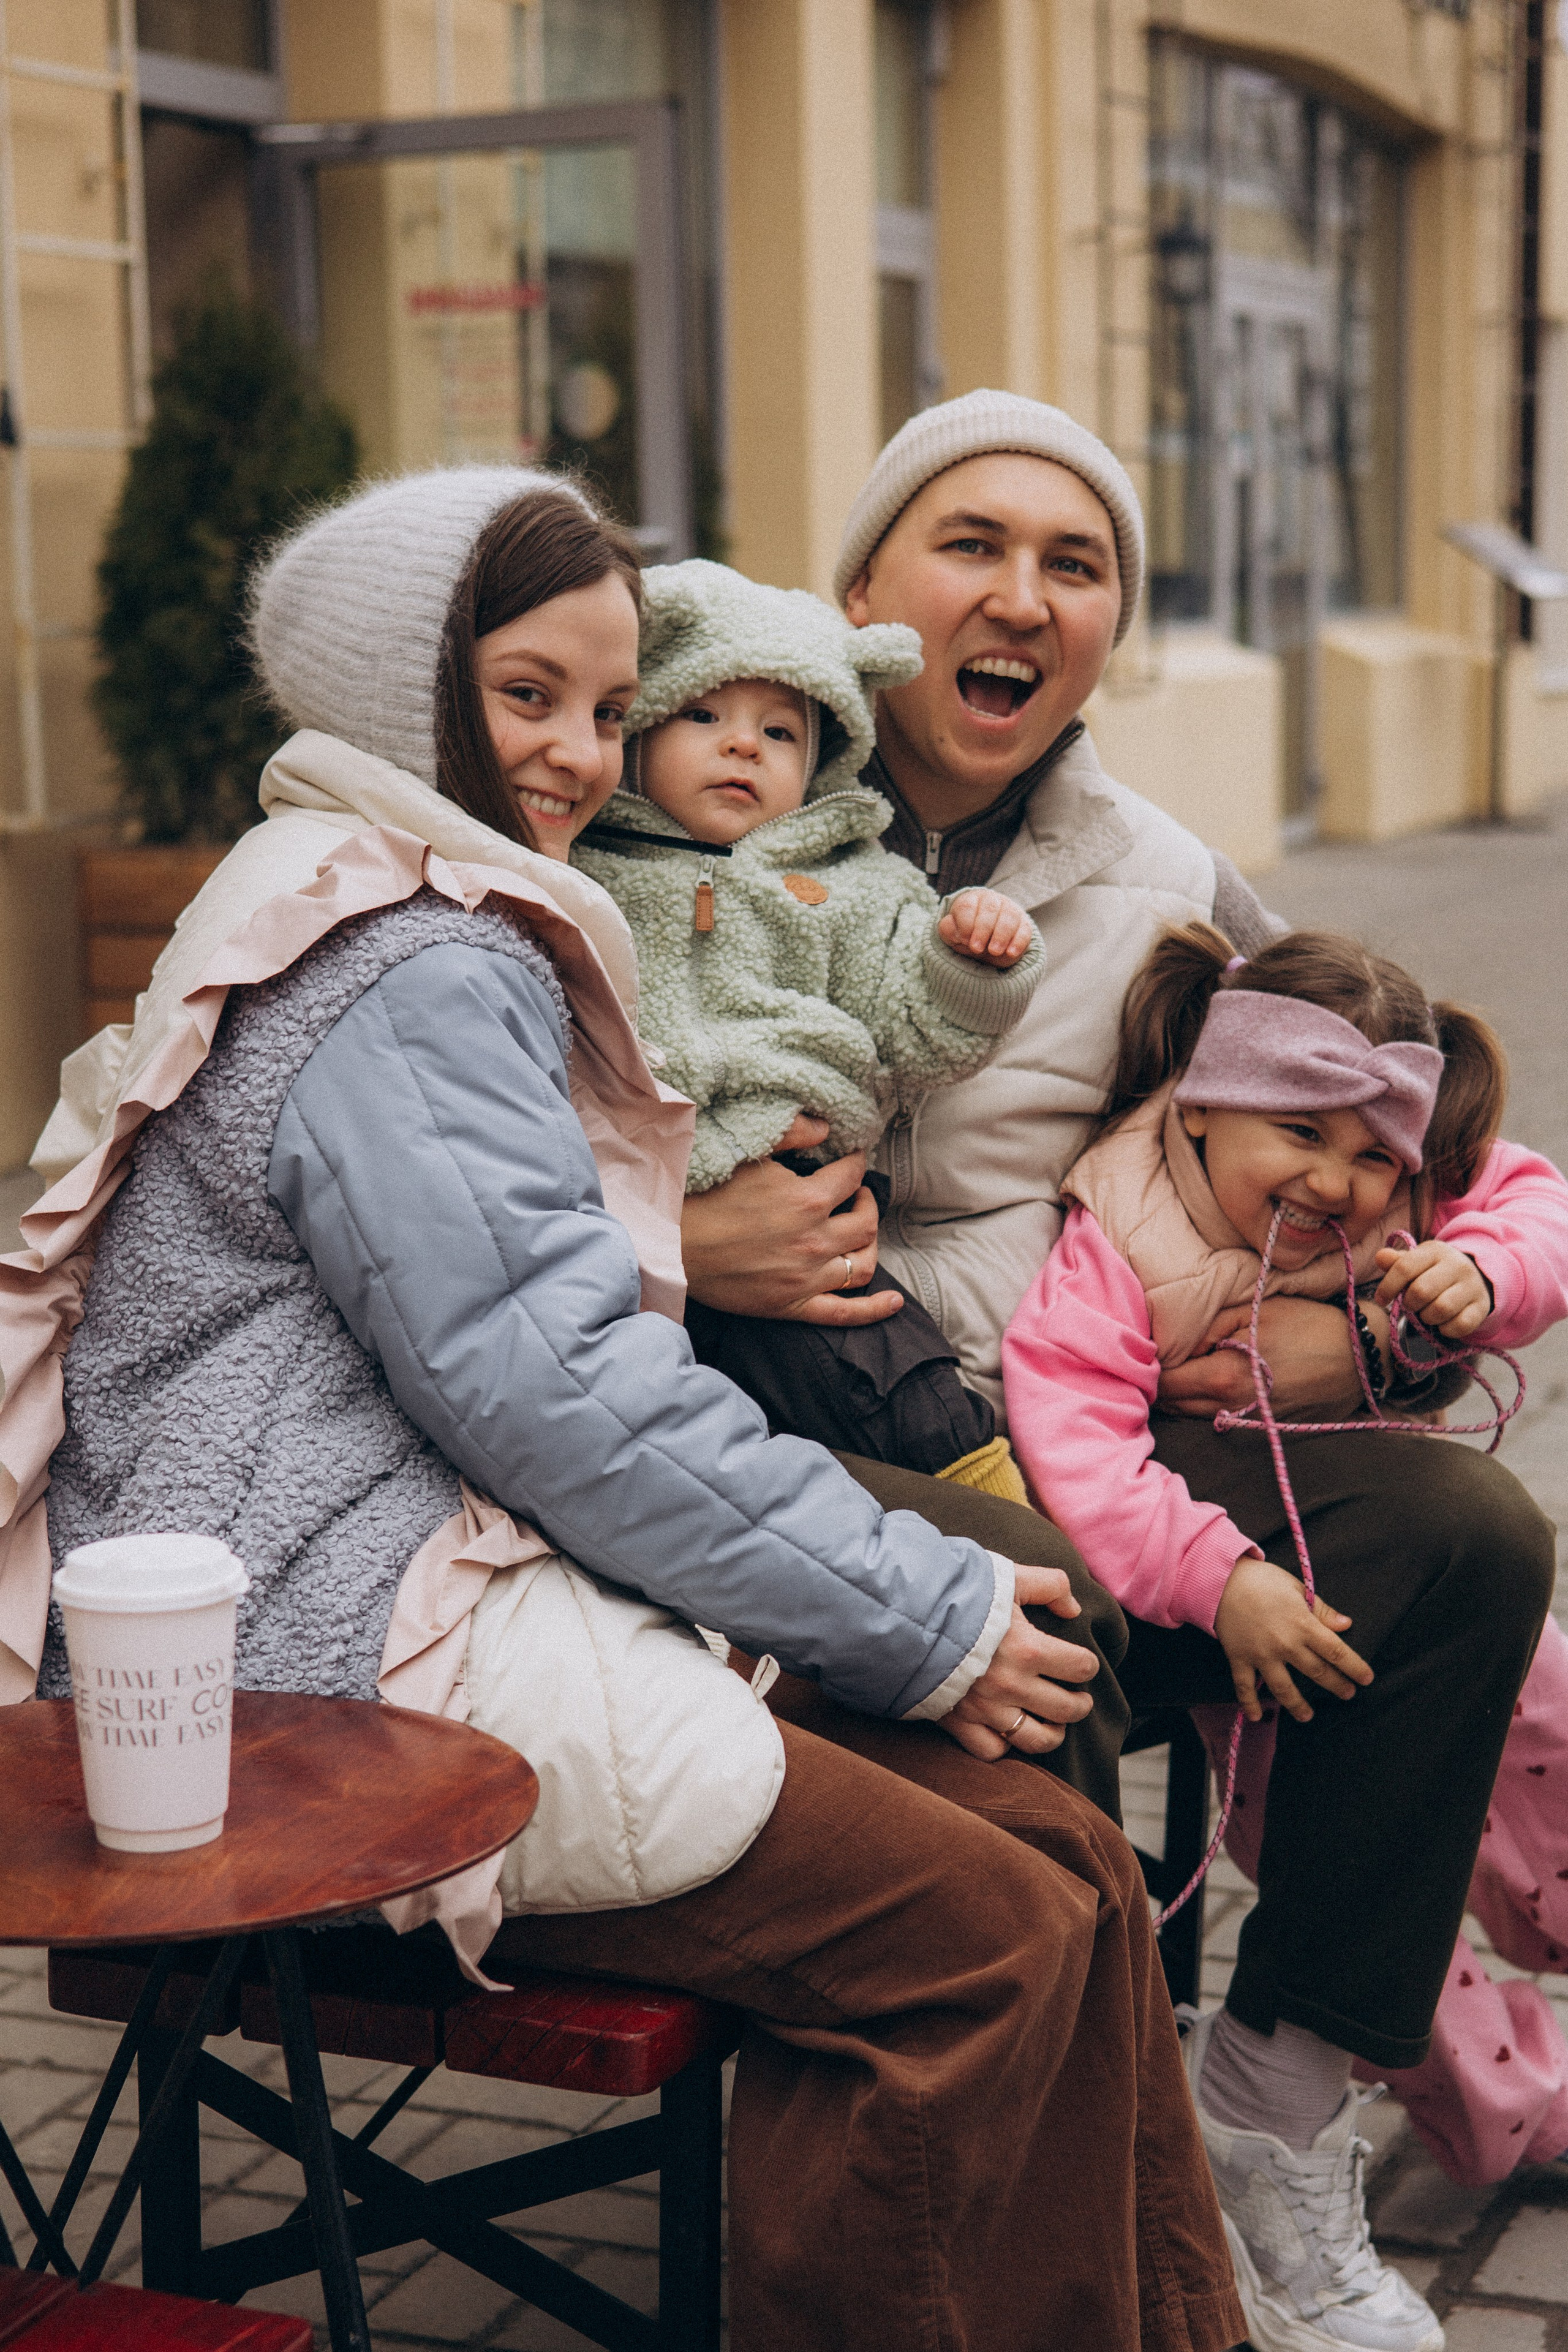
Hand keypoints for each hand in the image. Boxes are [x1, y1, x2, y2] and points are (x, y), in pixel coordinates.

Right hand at [680, 1115, 901, 1326]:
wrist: (670, 1246)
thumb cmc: (704, 1196)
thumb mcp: (747, 1153)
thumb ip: (790, 1134)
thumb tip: (826, 1127)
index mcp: (808, 1200)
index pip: (851, 1175)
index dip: (854, 1162)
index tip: (849, 1159)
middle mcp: (815, 1241)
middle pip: (866, 1221)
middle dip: (866, 1201)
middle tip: (855, 1193)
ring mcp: (807, 1278)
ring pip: (864, 1263)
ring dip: (870, 1242)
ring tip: (859, 1229)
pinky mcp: (793, 1305)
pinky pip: (845, 1312)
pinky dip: (875, 1309)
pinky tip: (895, 1301)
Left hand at [938, 889, 1033, 966]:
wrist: (986, 944)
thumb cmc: (966, 935)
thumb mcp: (953, 934)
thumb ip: (948, 930)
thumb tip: (956, 933)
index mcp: (971, 900)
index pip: (967, 906)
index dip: (965, 924)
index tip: (963, 940)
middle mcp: (992, 901)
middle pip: (989, 909)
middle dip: (983, 930)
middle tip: (976, 948)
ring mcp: (1010, 910)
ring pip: (1009, 916)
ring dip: (1001, 935)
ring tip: (994, 951)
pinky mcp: (1024, 924)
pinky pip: (1025, 929)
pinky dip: (1019, 941)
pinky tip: (1011, 953)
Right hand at [941, 1564, 1098, 1759]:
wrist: (902, 1616)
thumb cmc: (957, 1593)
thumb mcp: (1006, 1576)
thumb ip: (1048, 1584)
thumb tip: (1073, 1608)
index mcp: (1029, 1650)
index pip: (1081, 1667)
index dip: (1088, 1665)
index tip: (1082, 1663)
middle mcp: (1012, 1686)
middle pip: (1067, 1708)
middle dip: (1080, 1704)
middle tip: (1079, 1697)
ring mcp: (986, 1709)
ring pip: (1037, 1740)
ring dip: (1054, 1732)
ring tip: (1055, 1722)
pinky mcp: (960, 1723)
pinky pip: (992, 1750)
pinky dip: (1005, 1744)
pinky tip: (1010, 1729)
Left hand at [1157, 1297, 1371, 1419]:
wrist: (1359, 1359)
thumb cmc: (1308, 1326)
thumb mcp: (1255, 1310)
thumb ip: (1209, 1326)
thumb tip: (1177, 1343)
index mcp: (1223, 1377)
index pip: (1165, 1381)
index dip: (1150, 1364)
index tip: (1147, 1347)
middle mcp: (1230, 1408)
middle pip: (1173, 1403)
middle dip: (1158, 1382)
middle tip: (1154, 1358)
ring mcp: (1247, 1423)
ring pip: (1192, 1415)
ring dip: (1179, 1395)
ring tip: (1177, 1369)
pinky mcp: (1260, 1428)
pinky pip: (1217, 1419)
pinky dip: (1202, 1404)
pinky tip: (1205, 1383)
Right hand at [1213, 1557, 1373, 1723]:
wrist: (1221, 1579)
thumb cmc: (1263, 1580)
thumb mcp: (1297, 1588)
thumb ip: (1321, 1610)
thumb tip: (1346, 1625)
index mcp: (1303, 1624)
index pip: (1336, 1651)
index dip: (1354, 1667)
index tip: (1367, 1678)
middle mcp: (1285, 1644)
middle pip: (1317, 1672)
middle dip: (1336, 1685)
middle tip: (1347, 1694)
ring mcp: (1262, 1654)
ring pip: (1284, 1688)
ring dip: (1298, 1705)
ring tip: (1307, 1716)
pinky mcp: (1239, 1658)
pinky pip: (1245, 1686)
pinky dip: (1249, 1703)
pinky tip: (1256, 1717)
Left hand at [1374, 1241, 1491, 1340]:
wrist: (1477, 1276)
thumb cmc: (1436, 1271)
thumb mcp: (1417, 1261)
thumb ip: (1397, 1262)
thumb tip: (1380, 1258)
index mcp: (1435, 1251)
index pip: (1405, 1267)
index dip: (1388, 1286)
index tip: (1381, 1299)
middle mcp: (1457, 1266)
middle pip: (1421, 1291)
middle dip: (1409, 1303)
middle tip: (1410, 1305)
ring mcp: (1472, 1286)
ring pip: (1441, 1309)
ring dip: (1427, 1317)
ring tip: (1426, 1313)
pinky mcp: (1481, 1307)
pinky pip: (1460, 1325)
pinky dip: (1446, 1329)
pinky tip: (1442, 1323)